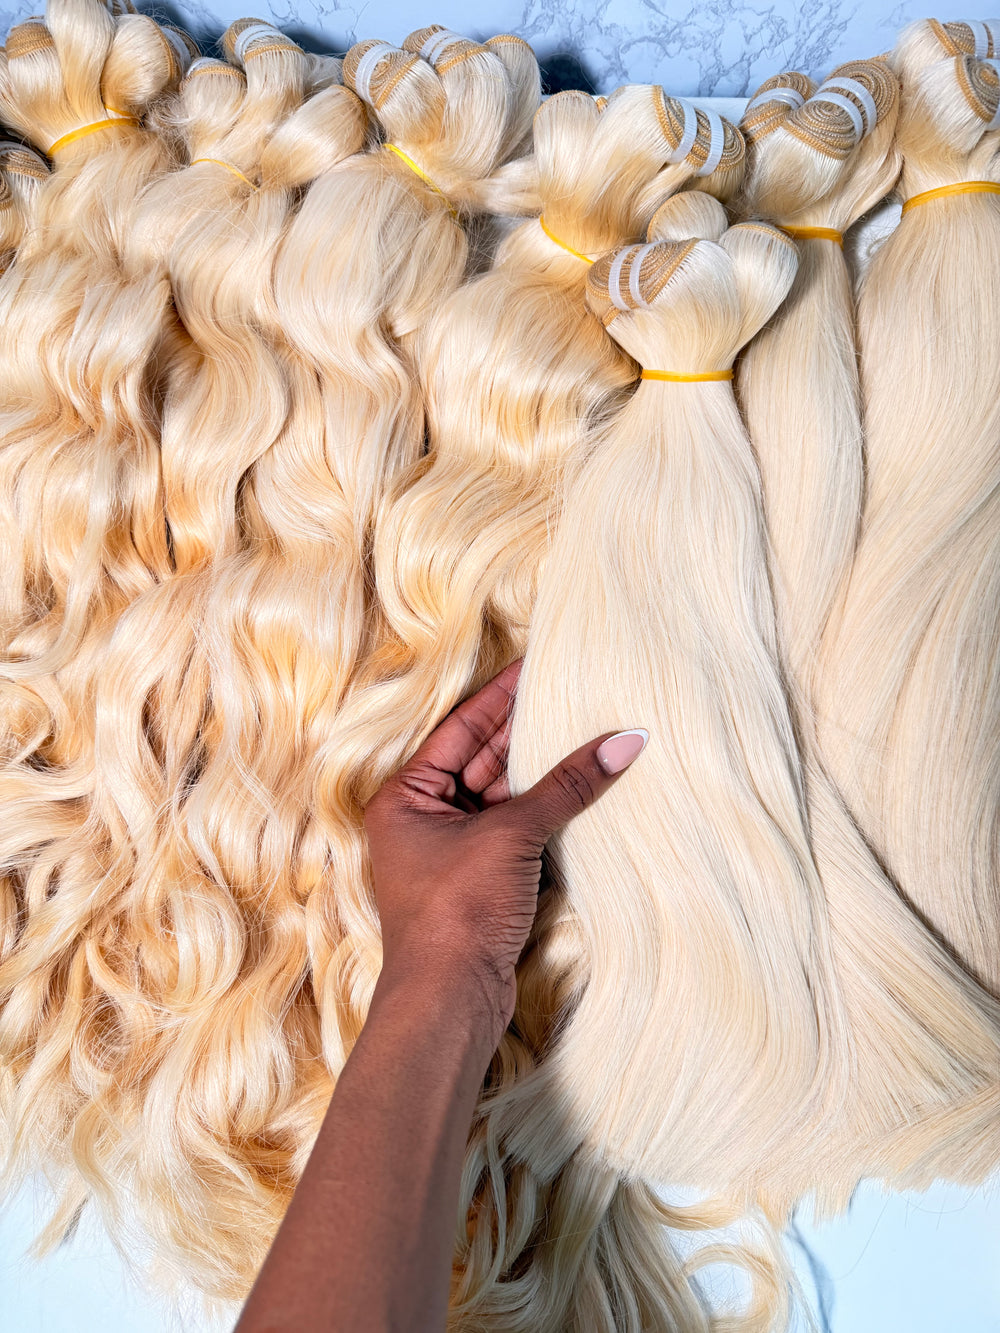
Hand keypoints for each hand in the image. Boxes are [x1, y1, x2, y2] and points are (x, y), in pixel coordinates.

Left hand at [363, 661, 647, 1049]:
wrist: (450, 1000)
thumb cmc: (456, 912)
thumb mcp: (512, 835)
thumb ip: (567, 785)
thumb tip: (626, 740)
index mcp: (406, 796)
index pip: (460, 728)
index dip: (501, 696)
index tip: (537, 664)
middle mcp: (421, 818)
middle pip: (480, 759)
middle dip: (525, 731)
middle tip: (572, 691)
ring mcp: (450, 851)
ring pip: (501, 795)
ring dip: (540, 771)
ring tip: (586, 731)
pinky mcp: (478, 881)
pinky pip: (513, 828)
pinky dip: (544, 809)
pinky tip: (579, 785)